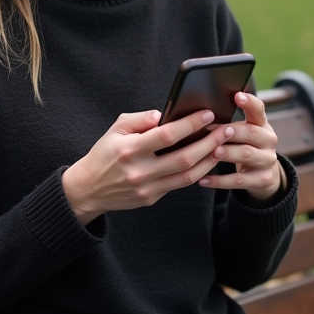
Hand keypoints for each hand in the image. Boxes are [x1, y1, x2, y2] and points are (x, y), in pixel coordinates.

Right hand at [62, 108, 228, 224]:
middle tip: (225, 130)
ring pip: (187, 175)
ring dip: (209, 160)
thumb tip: (166, 114)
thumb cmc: (104, 153)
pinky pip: (179, 185)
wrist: (88, 188)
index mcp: (130, 149)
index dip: (190, 124)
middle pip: (184, 157)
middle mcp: (140, 171)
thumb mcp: (116, 129)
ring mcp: (147, 188)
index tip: (208, 114)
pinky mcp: (151, 199)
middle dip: (209, 143)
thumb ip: (141, 119)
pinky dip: (197, 172)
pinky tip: (207, 161)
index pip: (167, 135)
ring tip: (222, 146)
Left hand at [198, 92, 284, 202]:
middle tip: (215, 130)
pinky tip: (203, 180)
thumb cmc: (243, 146)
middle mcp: (268, 140)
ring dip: (228, 153)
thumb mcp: (243, 133)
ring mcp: (267, 160)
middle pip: (251, 132)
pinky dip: (220, 181)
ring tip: (212, 152)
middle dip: (232, 131)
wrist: (264, 175)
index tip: (237, 95)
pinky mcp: (262, 179)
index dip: (249, 102)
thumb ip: (228, 123)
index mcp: (261, 124)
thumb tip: (198, 115)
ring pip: (247, 155)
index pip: (258, 109)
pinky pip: (239, 181)